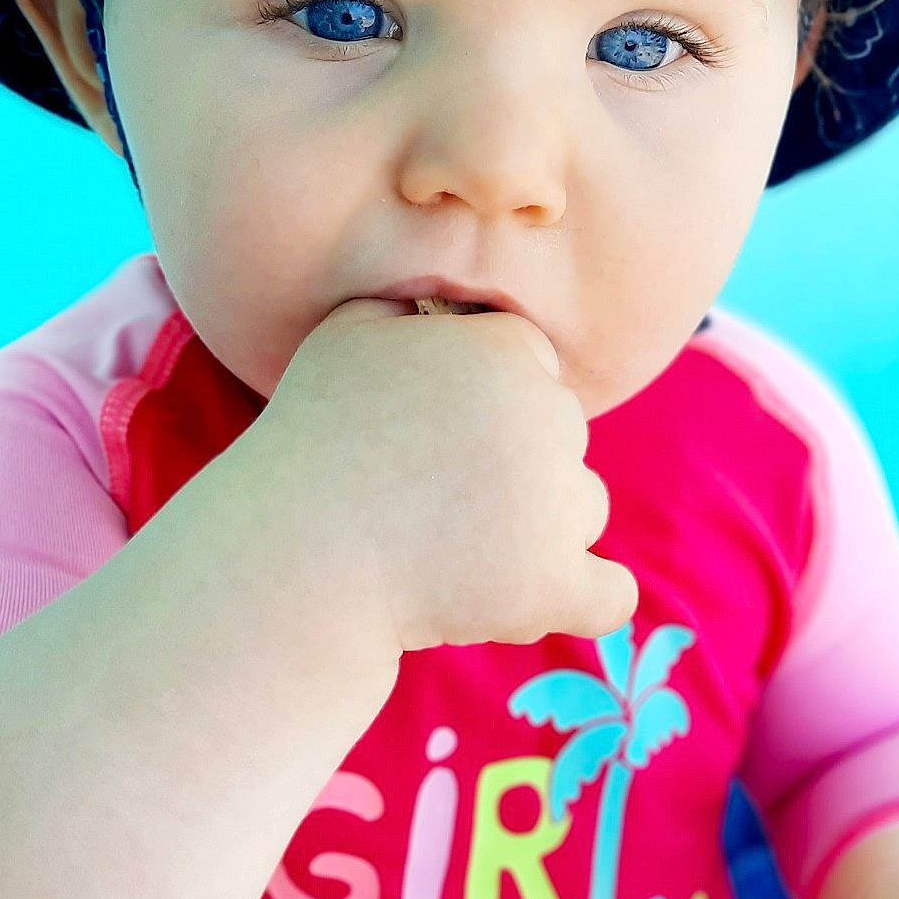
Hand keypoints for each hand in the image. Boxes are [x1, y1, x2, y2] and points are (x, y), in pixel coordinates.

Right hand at [258, 297, 639, 654]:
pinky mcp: (549, 584)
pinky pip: (609, 594)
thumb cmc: (312, 438)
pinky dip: (588, 596)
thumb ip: (412, 307)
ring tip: (450, 543)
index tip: (440, 427)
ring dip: (536, 523)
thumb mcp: (348, 335)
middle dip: (515, 454)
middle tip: (435, 489)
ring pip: (581, 507)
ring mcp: (554, 504)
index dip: (486, 393)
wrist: (289, 553)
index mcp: (502, 351)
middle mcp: (545, 417)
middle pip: (561, 430)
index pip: (531, 363)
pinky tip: (552, 593)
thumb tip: (445, 302)